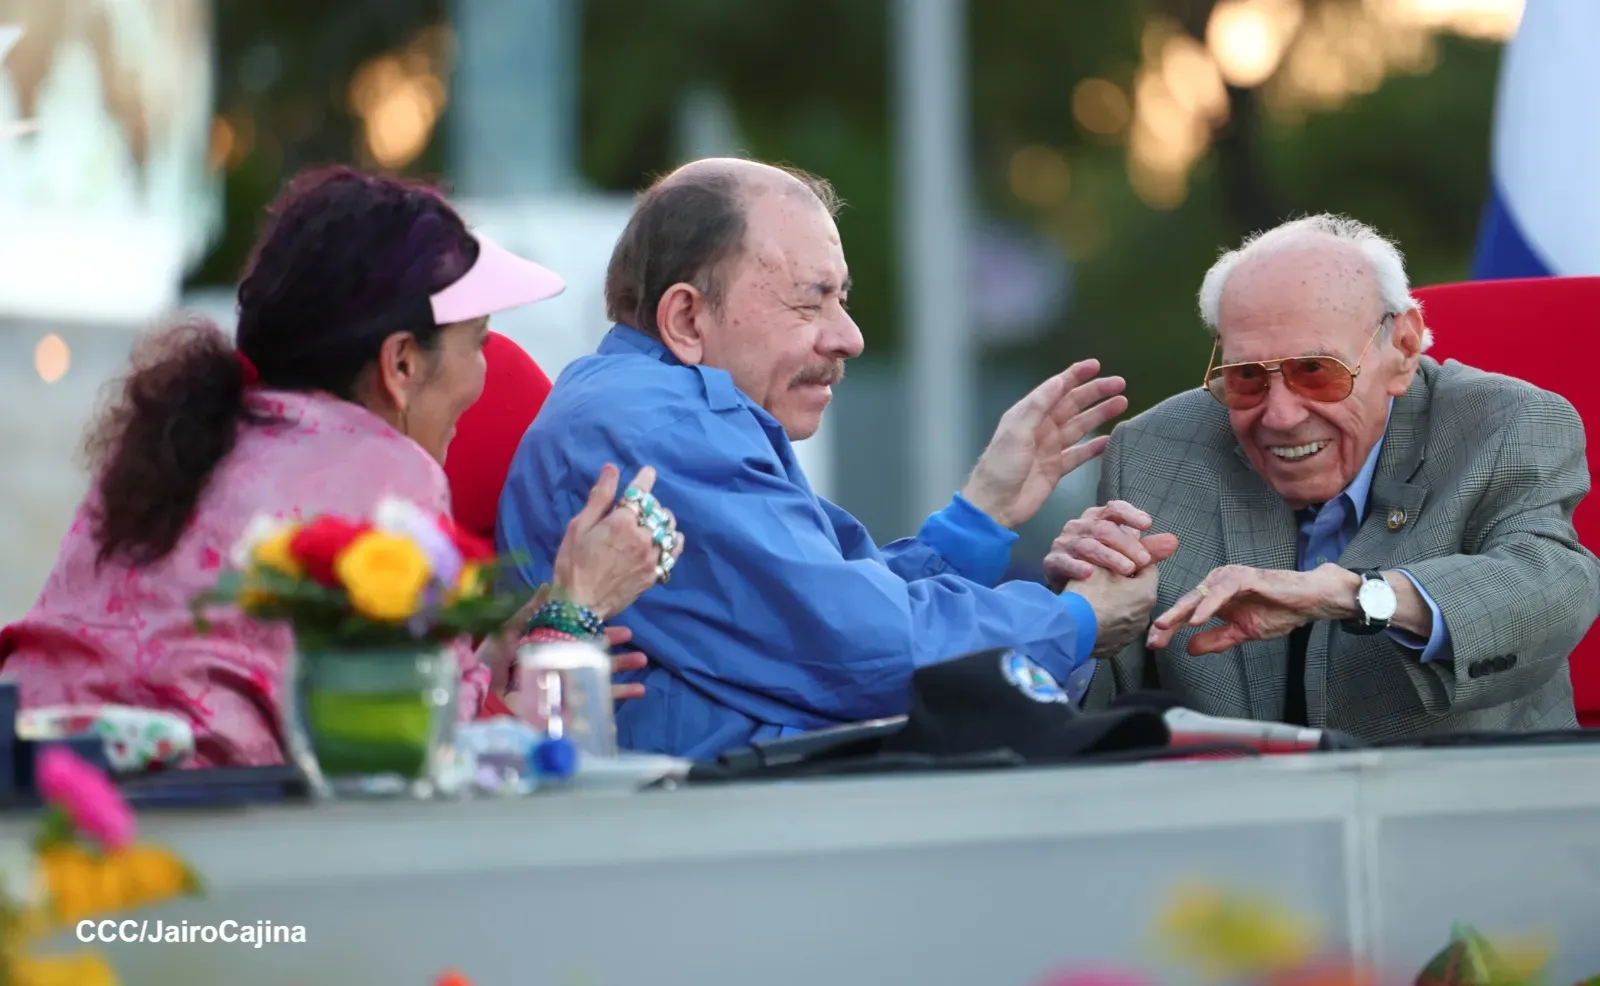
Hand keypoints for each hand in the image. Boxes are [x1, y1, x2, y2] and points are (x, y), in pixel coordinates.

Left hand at [477, 601, 652, 699]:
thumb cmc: (488, 665)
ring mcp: (562, 687)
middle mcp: (556, 666)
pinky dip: (617, 695)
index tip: (610, 617)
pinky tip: (638, 689)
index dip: (594, 627)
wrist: (479, 699)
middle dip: (612, 646)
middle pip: (590, 654)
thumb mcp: (507, 631)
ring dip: (621, 667)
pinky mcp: (566, 707)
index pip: (576, 635)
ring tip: (641, 660)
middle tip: (631, 636)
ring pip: (597, 675)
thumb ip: (529, 611)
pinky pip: (595, 702)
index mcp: (544, 649)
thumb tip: (547, 585)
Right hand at [551, 464, 682, 618]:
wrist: (579, 606)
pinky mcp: (654, 574)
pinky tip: (667, 540)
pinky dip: (672, 542)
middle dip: (648, 505)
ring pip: (668, 529)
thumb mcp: (579, 527)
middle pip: (656, 511)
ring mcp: (651, 557)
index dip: (645, 479)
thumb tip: (611, 469)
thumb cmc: (572, 564)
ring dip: (662, 521)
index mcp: (622, 522)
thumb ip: (599, 497)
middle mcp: (642, 537)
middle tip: (638, 507)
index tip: (648, 472)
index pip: (640, 493)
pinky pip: (672, 552)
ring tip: (652, 522)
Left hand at [960, 359, 1128, 528]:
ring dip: (1100, 415)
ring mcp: (1049, 448)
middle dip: (1096, 393)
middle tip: (1119, 384)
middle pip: (1073, 405)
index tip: (1096, 365)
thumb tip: (1058, 381)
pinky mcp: (1056, 469)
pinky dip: (1094, 447)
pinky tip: (1109, 439)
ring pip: (1080, 426)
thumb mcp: (1017, 431)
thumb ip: (1038, 406)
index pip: (1056, 389)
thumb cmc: (999, 467)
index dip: (1075, 375)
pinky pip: (1080, 454)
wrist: (995, 505)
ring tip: (1121, 403)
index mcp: (1027, 414)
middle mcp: (1040, 428)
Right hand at [1043, 500, 1179, 586]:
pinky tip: (1090, 573)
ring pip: (1088, 545)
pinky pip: (1064, 561)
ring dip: (1109, 557)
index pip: (1114, 509)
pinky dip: (1077, 566)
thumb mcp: (1124, 556)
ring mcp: (1064, 543)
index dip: (1130, 514)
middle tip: (1144, 561)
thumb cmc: (1098, 567)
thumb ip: (1147, 550)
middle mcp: (1079, 527)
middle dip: (1126, 544)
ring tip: (1127, 569)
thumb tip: (1174, 541)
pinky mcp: (1052, 561)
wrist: (1069, 591)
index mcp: (1097, 519)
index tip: (1147, 524)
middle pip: (1104, 529)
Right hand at [1062, 534, 1178, 656]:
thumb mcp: (1103, 563)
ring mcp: (1131, 633)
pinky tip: (1092, 613)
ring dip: (1116, 601)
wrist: (1070, 631)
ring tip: (1095, 595)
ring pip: (1127, 609)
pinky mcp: (1116, 646)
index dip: (1129, 557)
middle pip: (1137, 589)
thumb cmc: (1088, 594)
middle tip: (1102, 575)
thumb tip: (1136, 529)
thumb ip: (1124, 544)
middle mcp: (1145, 615)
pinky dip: (1107, 619)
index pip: (1146, 566)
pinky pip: (1115, 627)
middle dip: (1124, 581)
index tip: (1115, 555)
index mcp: (1147, 592)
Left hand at [1147, 564, 1360, 654]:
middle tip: (1152, 636)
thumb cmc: (1278, 612)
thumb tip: (1188, 648)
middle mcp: (1218, 583)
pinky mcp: (1244, 577)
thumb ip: (1215, 639)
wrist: (1308, 601)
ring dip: (1182, 611)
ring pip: (1199, 595)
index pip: (1187, 612)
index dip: (1170, 628)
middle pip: (1187, 603)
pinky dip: (1208, 605)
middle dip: (1168, 621)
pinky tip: (1196, 619)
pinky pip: (1221, 591)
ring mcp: (1230, 577)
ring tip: (1166, 626)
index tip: (1153, 644)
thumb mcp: (1241, 632)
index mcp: (1215, 596)